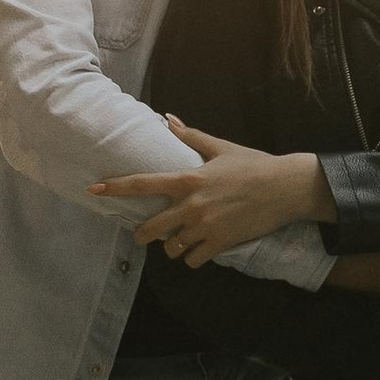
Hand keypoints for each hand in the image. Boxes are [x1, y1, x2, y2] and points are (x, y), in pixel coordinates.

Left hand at [90, 123, 328, 266]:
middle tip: (145, 236)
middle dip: (144, 235)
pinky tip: (202, 250)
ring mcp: (206, 226)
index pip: (143, 184)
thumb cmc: (254, 165)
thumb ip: (191, 136)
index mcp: (189, 179)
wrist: (286, 187)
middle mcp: (192, 205)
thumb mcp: (222, 147)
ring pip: (173, 248)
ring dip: (174, 247)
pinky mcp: (221, 242)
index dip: (115, 188)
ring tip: (183, 242)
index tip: (94, 190)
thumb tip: (169, 119)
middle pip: (152, 228)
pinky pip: (195, 259)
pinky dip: (195, 257)